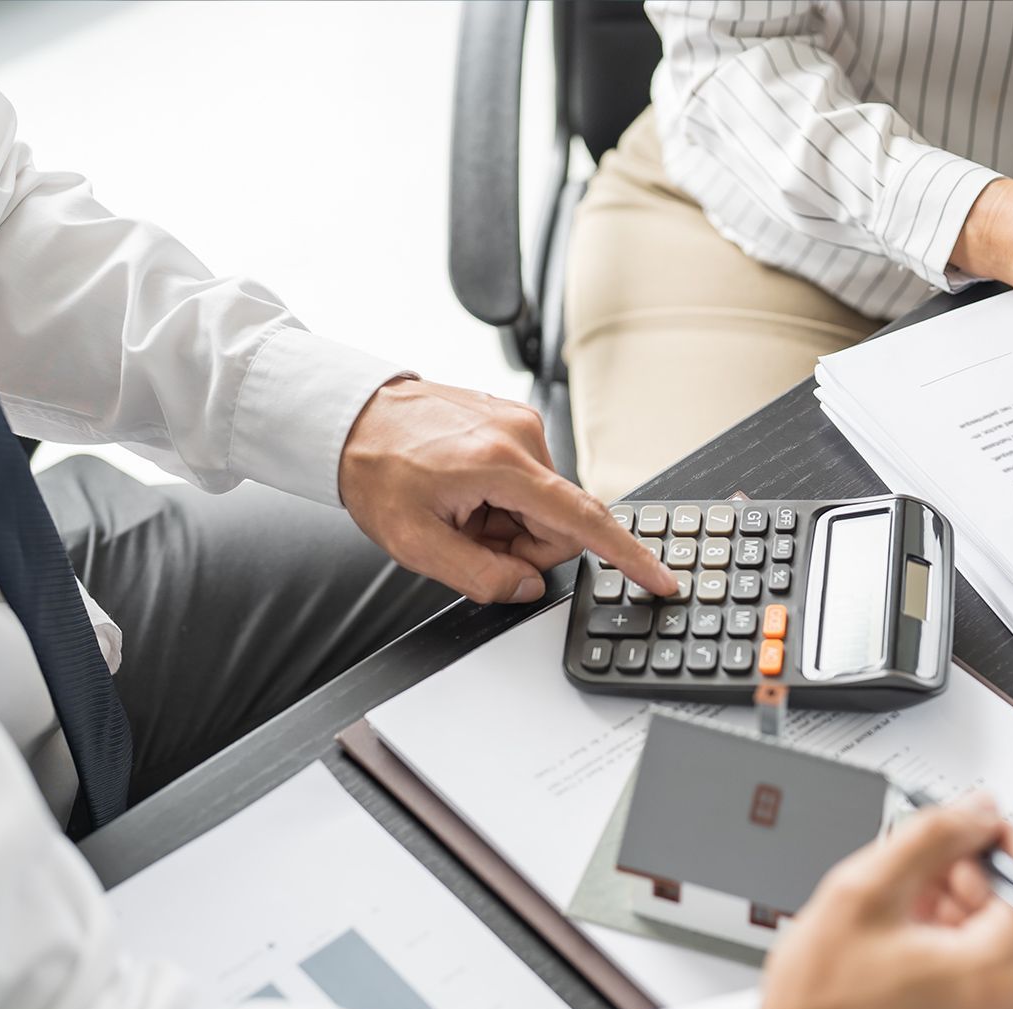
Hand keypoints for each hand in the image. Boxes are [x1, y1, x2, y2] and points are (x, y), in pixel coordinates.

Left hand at [337, 378, 674, 602]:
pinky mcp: (515, 423)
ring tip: (463, 512)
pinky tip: (467, 494)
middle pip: (562, 523)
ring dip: (510, 524)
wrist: (351, 418)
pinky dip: (504, 502)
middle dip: (524, 546)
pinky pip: (531, 483)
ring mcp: (521, 425)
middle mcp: (523, 436)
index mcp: (502, 464)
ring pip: (546, 506)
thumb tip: (528, 585)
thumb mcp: (415, 543)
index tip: (660, 579)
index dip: (627, 557)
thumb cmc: (376, 470)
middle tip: (472, 540)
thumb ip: (480, 575)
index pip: (584, 520)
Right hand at [761, 794, 1012, 1008]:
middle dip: (973, 883)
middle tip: (919, 876)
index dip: (1002, 841)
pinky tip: (908, 956)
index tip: (972, 829)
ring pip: (1005, 953)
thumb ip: (932, 835)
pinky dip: (961, 964)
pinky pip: (992, 994)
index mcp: (999, 980)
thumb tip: (977, 811)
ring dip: (963, 921)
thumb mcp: (863, 892)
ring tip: (902, 918)